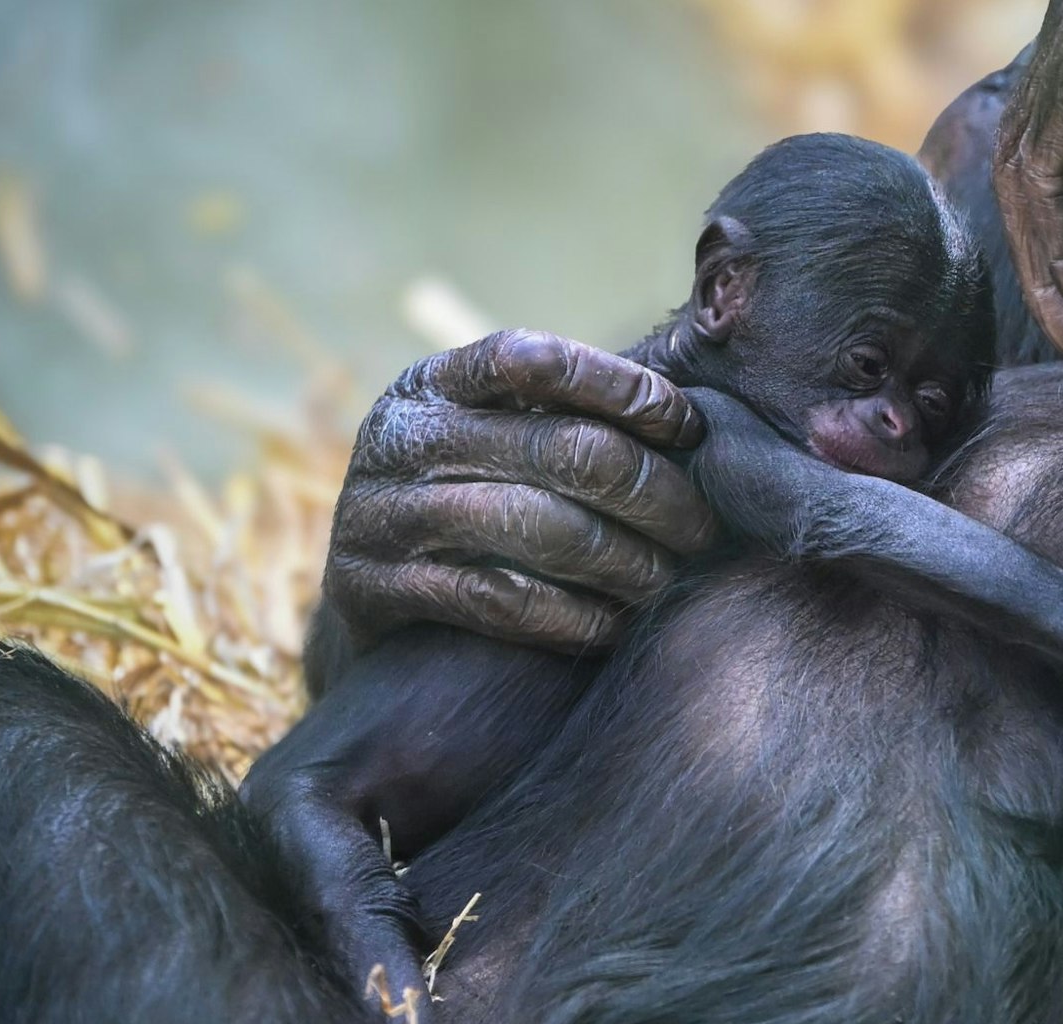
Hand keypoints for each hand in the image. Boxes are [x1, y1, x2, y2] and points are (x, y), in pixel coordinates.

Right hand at [324, 330, 716, 652]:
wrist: (358, 597)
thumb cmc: (462, 500)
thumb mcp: (489, 440)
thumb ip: (559, 418)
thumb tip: (692, 421)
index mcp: (434, 383)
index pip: (536, 360)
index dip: (623, 388)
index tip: (690, 428)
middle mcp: (400, 435)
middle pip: (558, 448)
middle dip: (652, 491)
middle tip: (704, 530)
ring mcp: (381, 511)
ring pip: (535, 525)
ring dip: (624, 559)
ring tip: (670, 580)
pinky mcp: (374, 587)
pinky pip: (498, 600)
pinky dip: (573, 615)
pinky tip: (617, 625)